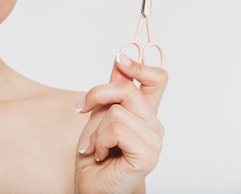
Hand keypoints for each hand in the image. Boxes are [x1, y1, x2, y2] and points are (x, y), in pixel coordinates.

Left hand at [74, 54, 167, 193]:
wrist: (93, 187)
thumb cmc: (96, 155)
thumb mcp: (99, 115)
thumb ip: (112, 91)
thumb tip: (120, 59)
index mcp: (144, 112)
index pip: (157, 79)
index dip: (139, 65)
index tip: (119, 59)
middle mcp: (153, 125)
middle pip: (127, 90)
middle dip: (96, 96)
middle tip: (82, 110)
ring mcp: (154, 141)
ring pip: (117, 112)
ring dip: (96, 130)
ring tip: (96, 146)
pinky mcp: (148, 155)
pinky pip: (117, 129)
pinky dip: (100, 141)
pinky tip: (100, 154)